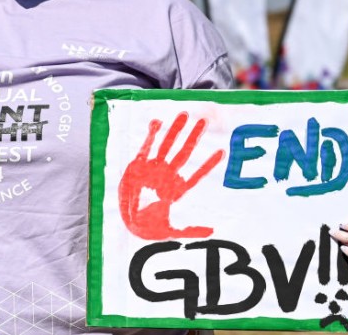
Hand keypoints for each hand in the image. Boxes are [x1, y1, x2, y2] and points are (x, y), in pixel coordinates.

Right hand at [117, 112, 224, 239]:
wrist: (126, 223)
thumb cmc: (147, 227)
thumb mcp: (171, 231)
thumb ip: (191, 230)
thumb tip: (212, 231)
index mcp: (176, 190)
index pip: (196, 175)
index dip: (208, 164)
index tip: (221, 152)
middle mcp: (166, 176)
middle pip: (184, 153)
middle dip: (193, 137)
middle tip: (204, 122)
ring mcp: (153, 169)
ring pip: (167, 146)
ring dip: (175, 131)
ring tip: (185, 115)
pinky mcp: (137, 166)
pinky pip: (146, 147)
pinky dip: (151, 135)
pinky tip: (158, 122)